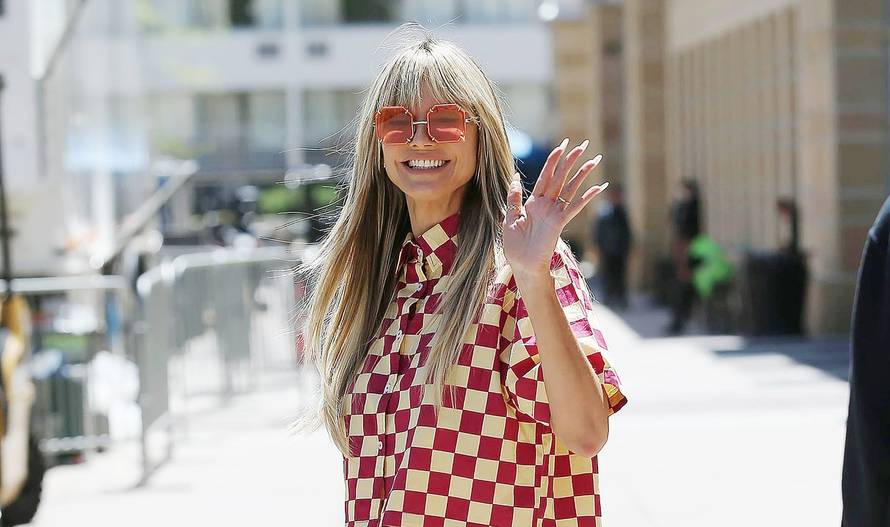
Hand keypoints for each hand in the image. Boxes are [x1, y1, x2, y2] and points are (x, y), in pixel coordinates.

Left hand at [503, 138, 607, 277]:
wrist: (522, 265)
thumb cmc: (515, 246)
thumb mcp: (510, 218)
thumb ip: (514, 198)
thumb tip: (515, 177)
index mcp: (533, 202)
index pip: (545, 176)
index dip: (553, 161)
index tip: (562, 146)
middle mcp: (546, 205)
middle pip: (560, 177)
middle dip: (570, 160)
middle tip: (582, 145)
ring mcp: (554, 213)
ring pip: (570, 188)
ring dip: (582, 174)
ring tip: (594, 160)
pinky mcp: (559, 223)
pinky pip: (574, 207)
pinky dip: (586, 197)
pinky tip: (598, 187)